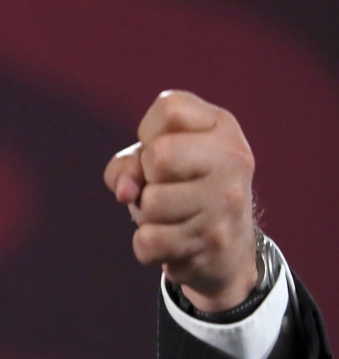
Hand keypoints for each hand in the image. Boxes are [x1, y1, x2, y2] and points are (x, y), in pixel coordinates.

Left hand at [103, 91, 258, 312]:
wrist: (228, 250)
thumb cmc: (180, 191)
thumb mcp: (153, 164)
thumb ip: (127, 165)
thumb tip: (125, 191)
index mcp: (222, 126)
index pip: (169, 108)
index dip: (149, 134)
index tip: (166, 152)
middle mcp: (233, 159)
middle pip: (158, 155)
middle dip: (146, 178)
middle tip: (165, 188)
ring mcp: (227, 201)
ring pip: (150, 203)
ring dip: (146, 216)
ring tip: (171, 216)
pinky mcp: (215, 241)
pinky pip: (148, 241)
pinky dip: (148, 247)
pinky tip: (174, 242)